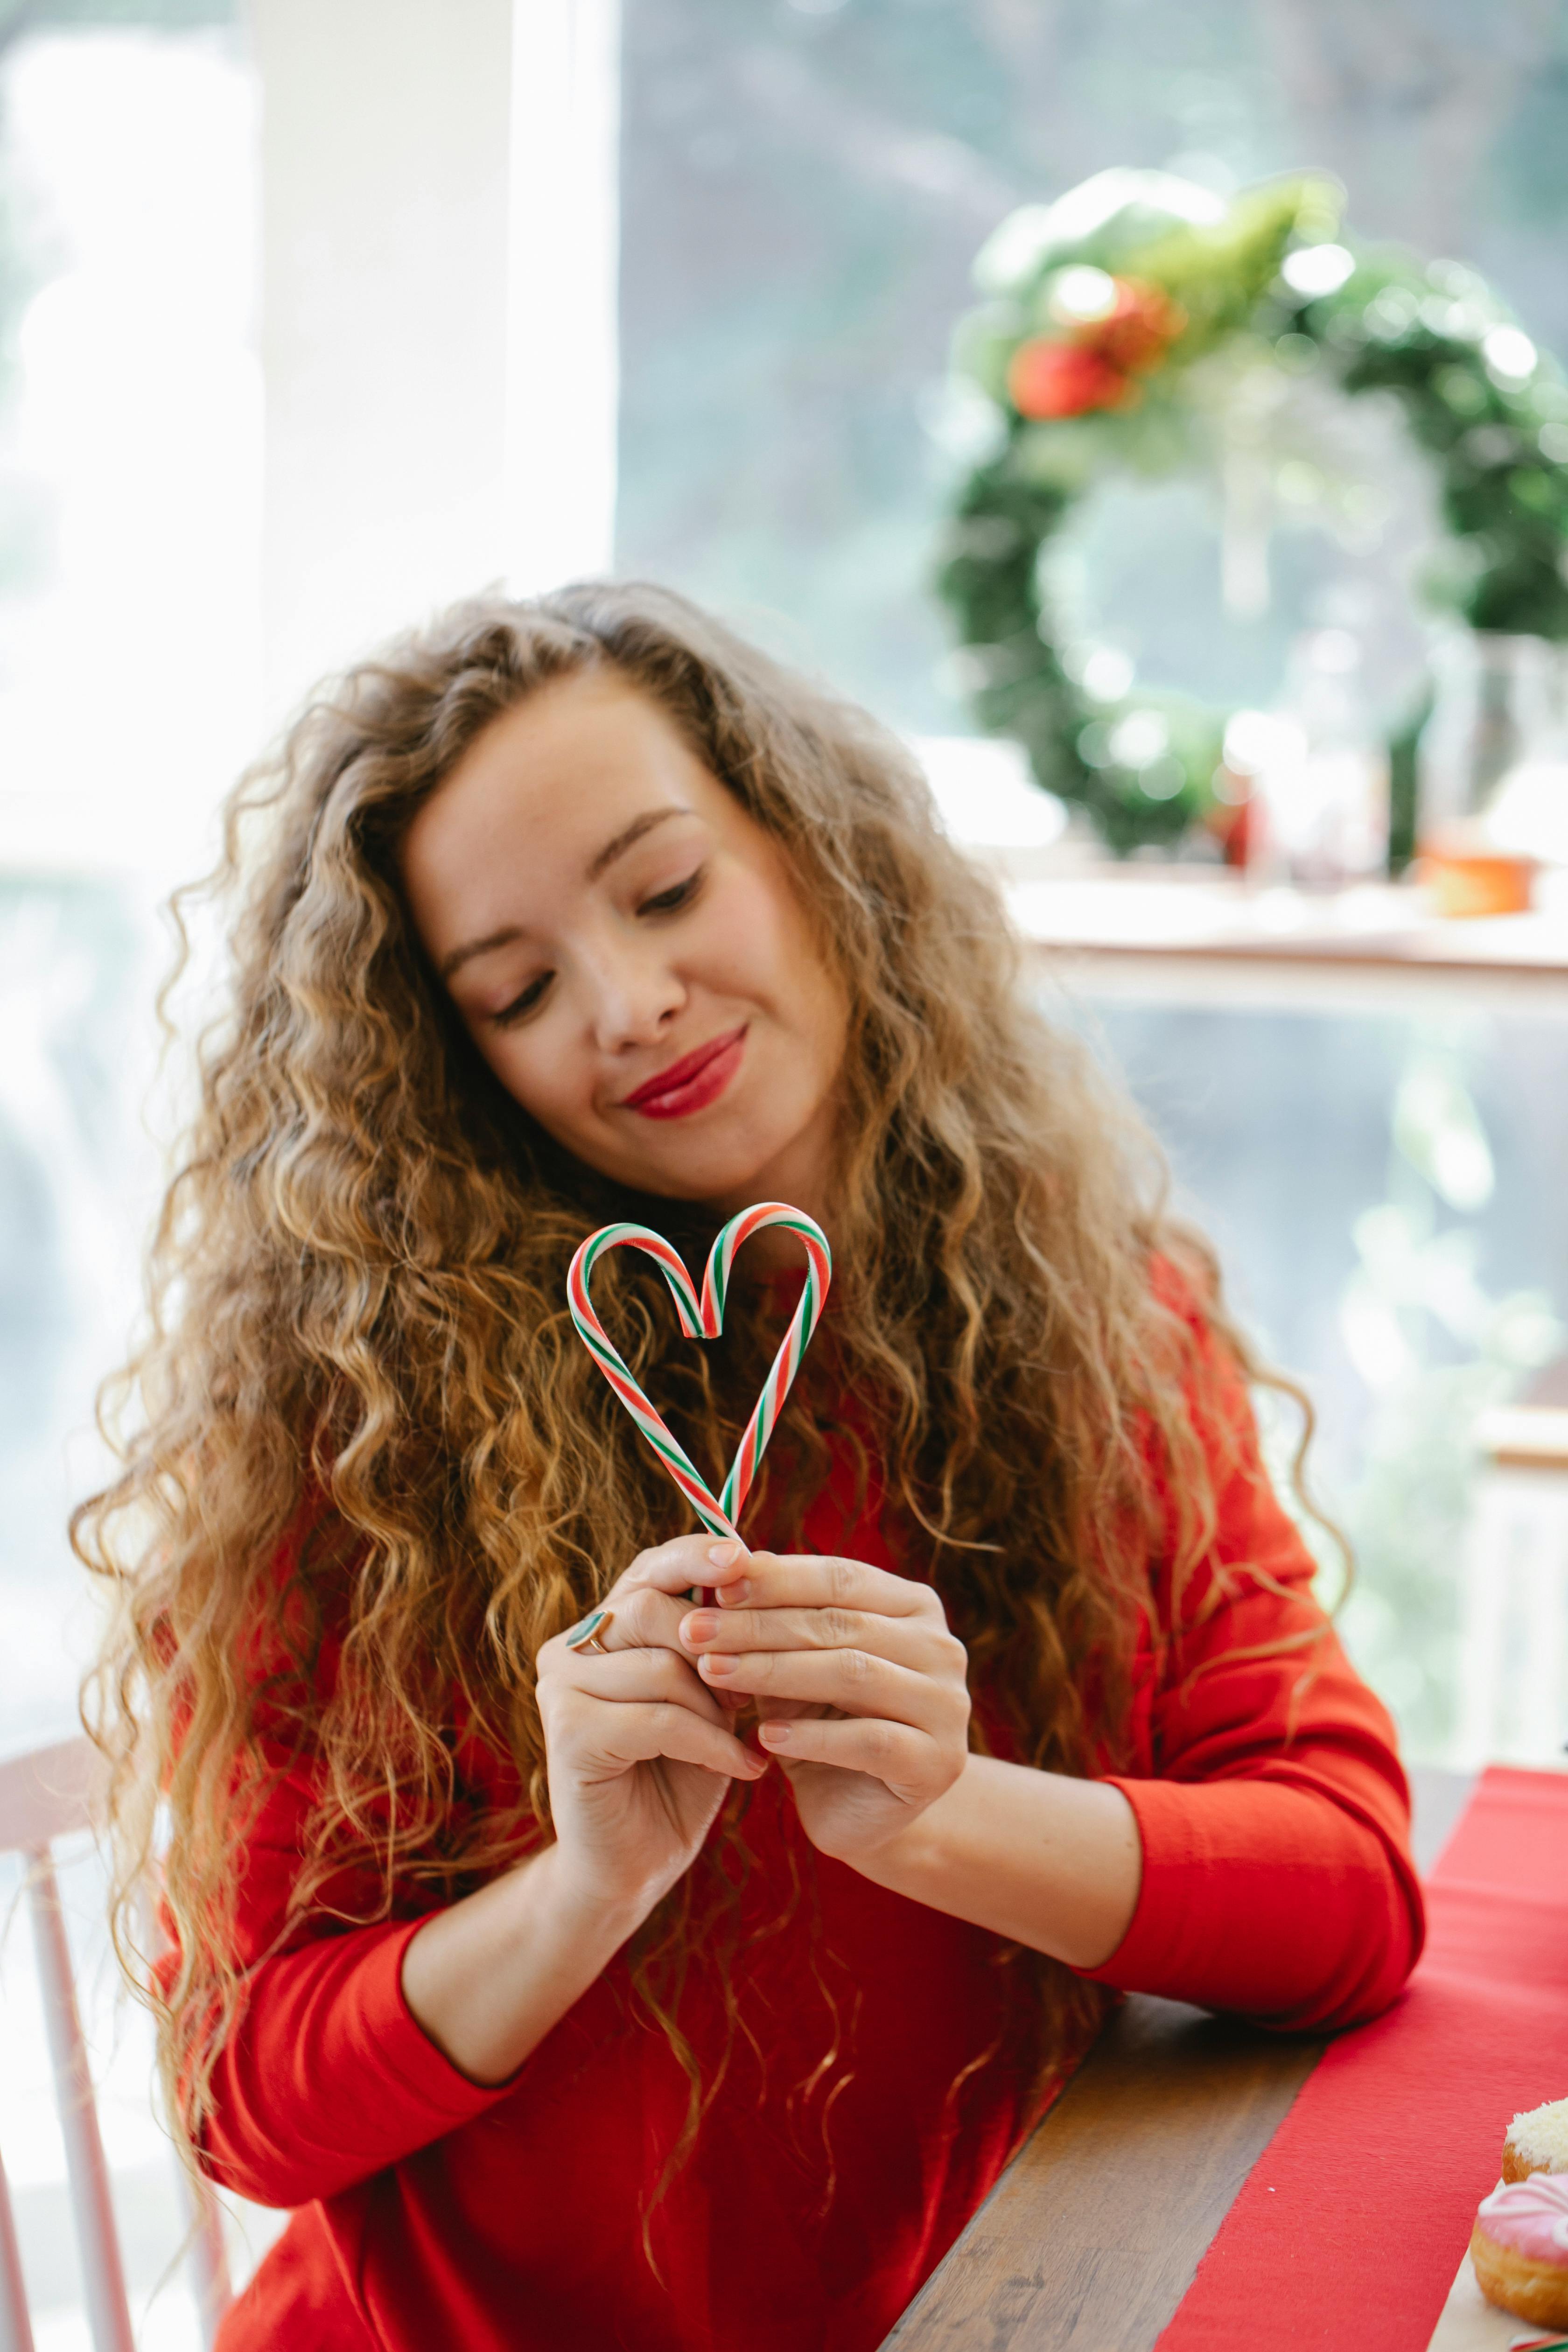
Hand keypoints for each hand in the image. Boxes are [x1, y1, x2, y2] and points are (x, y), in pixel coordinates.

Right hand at [535, 1535, 764, 1924]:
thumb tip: (754, 1576)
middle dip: (719, 1649)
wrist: (636, 1866)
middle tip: (750, 1697)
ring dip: (717, 1709)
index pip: (650, 1567)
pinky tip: (742, 1768)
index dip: (697, 1556)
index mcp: (603, 1624)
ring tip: (743, 1742)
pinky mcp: (567, 1731)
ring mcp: (560, 1686)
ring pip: (662, 1666)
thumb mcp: (708, 1697)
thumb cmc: (679, 1773)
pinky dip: (710, 1744)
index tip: (746, 1556)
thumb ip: (714, 1643)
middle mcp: (570, 1645)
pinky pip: (658, 1718)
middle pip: (654, 1608)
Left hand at [678, 1548, 969, 1868]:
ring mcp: (948, 1706)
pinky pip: (870, 1741)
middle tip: (695, 1630)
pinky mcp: (938, 1763)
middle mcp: (942, 1648)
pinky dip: (813, 1736)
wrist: (861, 1811)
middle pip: (841, 1624)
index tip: (714, 1585)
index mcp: (915, 1607)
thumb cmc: (822, 1721)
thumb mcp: (794, 1664)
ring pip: (853, 1674)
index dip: (775, 1579)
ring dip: (774, 1671)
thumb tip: (728, 1567)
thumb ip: (776, 1620)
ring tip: (714, 1673)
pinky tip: (764, 1736)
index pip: (840, 1578)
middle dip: (759, 1625)